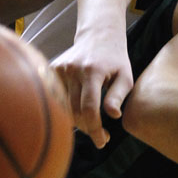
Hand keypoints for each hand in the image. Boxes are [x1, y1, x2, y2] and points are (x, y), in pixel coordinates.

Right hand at [53, 29, 134, 148]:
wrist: (98, 35)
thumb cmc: (115, 59)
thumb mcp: (125, 76)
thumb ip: (118, 96)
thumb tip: (113, 116)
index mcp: (92, 70)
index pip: (89, 107)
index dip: (95, 128)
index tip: (102, 142)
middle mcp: (72, 69)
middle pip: (75, 111)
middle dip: (88, 128)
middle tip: (101, 135)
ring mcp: (60, 69)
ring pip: (63, 107)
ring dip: (77, 122)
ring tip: (92, 124)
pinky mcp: (52, 69)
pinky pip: (57, 98)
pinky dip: (67, 109)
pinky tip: (79, 112)